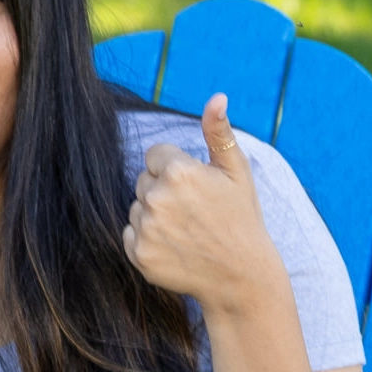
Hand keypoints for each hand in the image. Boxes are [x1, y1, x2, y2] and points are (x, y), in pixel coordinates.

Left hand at [122, 94, 278, 316]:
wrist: (240, 274)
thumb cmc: (241, 217)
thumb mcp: (236, 170)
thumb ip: (218, 132)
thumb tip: (217, 97)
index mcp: (179, 172)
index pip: (154, 154)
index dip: (176, 167)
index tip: (196, 185)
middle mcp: (157, 198)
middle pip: (143, 180)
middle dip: (164, 189)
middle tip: (194, 209)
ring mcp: (146, 228)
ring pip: (136, 207)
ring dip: (154, 214)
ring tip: (186, 228)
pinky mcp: (138, 254)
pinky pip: (130, 233)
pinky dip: (147, 238)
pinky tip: (174, 244)